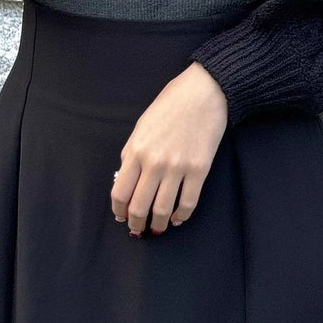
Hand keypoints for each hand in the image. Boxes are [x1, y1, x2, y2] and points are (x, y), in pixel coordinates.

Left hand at [111, 63, 228, 235]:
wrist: (203, 93)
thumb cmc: (170, 106)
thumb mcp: (141, 126)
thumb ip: (131, 153)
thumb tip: (125, 179)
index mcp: (136, 151)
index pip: (120, 192)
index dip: (119, 210)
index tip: (122, 216)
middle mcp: (155, 162)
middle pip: (140, 206)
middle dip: (136, 223)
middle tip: (137, 229)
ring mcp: (178, 168)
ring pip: (163, 209)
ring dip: (158, 224)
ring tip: (157, 228)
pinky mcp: (199, 170)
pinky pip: (188, 202)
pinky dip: (181, 216)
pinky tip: (178, 219)